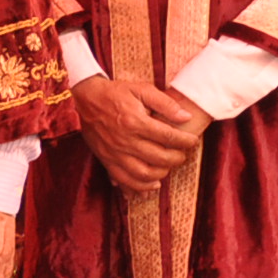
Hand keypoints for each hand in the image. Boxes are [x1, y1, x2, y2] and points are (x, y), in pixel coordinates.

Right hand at [71, 74, 207, 193]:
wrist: (85, 98)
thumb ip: (165, 103)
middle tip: (182, 154)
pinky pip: (124, 180)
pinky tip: (151, 185)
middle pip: (159, 158)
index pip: (168, 137)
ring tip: (168, 167)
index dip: (186, 141)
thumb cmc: (115, 93)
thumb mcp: (141, 89)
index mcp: (135, 121)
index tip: (193, 141)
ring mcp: (115, 153)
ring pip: (144, 174)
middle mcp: (125, 140)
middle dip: (177, 158)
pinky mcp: (106, 159)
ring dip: (161, 174)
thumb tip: (186, 117)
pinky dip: (139, 187)